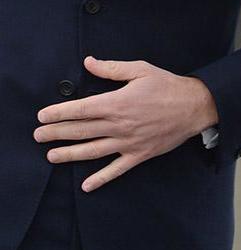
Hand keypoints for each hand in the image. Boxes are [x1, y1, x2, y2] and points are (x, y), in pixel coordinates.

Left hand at [33, 56, 217, 191]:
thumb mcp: (140, 69)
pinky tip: (86, 186)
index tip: (42, 115)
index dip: (59, 113)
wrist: (194, 106)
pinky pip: (116, 169)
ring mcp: (129, 142)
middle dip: (56, 133)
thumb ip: (112, 68)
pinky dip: (101, 179)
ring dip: (70, 154)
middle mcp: (120, 125)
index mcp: (118, 103)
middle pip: (82, 131)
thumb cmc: (167, 85)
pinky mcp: (139, 155)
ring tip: (51, 156)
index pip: (81, 109)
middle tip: (38, 136)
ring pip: (93, 151)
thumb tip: (88, 63)